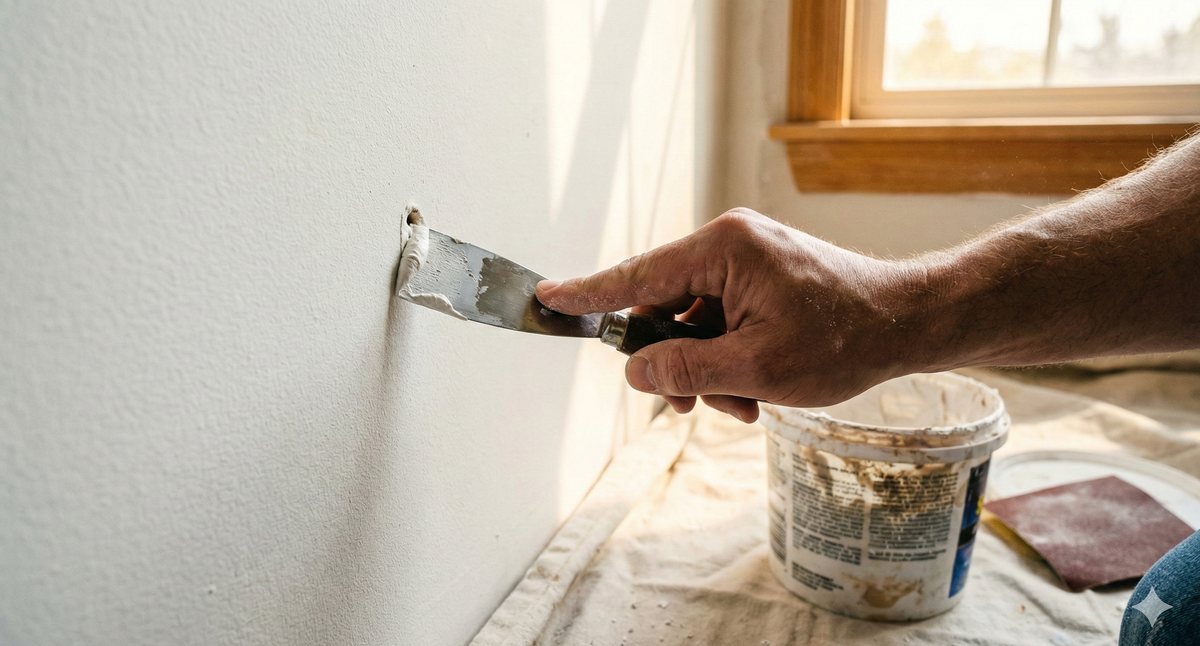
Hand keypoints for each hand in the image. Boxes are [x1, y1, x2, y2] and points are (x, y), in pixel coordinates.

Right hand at [536, 209, 928, 422]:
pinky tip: (756, 391)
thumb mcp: (757, 368)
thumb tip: (635, 371)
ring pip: (691, 324)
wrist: (909, 325)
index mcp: (723, 249)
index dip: (588, 294)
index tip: (545, 298)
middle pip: (663, 308)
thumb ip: (685, 369)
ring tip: (745, 404)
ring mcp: (746, 261)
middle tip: (690, 404)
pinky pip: (720, 322)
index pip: (636, 276)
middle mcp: (729, 245)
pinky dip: (728, 360)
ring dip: (707, 370)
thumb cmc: (845, 339)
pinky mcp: (761, 279)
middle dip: (674, 362)